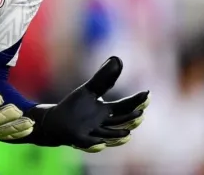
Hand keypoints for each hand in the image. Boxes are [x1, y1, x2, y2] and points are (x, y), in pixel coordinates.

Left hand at [26, 56, 149, 152]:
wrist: (55, 122)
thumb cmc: (75, 107)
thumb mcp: (89, 90)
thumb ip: (104, 78)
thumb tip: (117, 59)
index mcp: (107, 112)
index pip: (125, 106)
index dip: (136, 102)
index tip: (147, 94)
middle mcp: (103, 125)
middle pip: (119, 122)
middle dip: (130, 120)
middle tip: (140, 114)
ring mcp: (91, 134)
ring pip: (107, 136)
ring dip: (117, 136)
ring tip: (127, 134)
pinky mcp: (77, 139)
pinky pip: (86, 143)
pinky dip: (94, 145)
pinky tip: (100, 143)